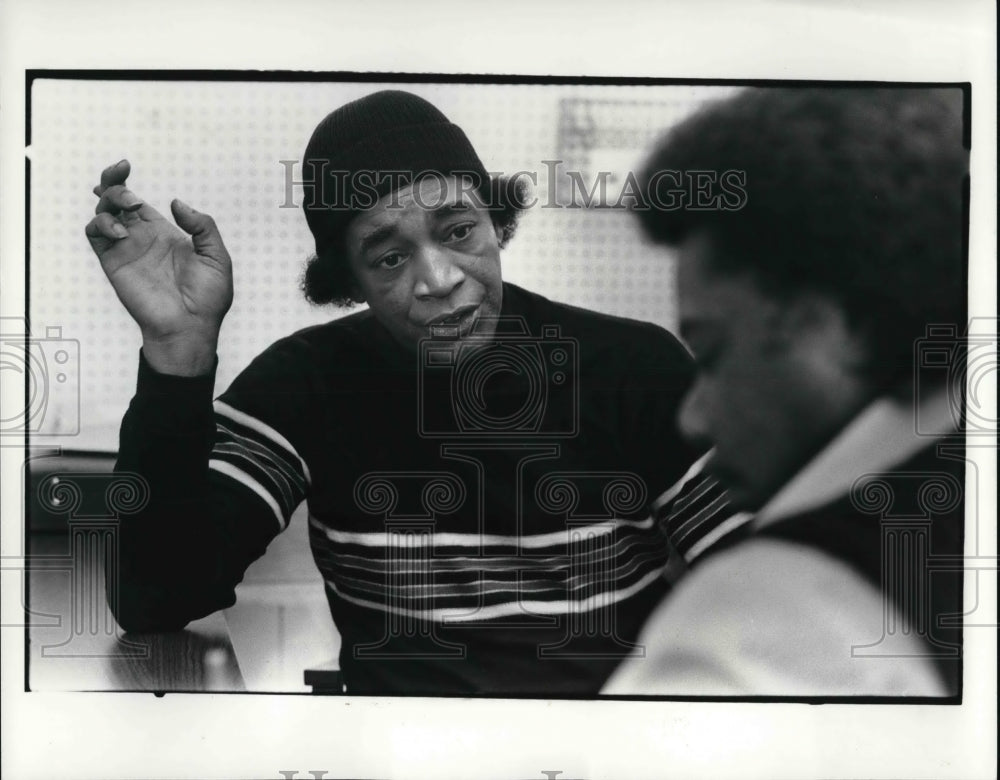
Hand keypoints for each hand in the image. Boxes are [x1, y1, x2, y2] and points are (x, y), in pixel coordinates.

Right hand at [85, 160, 233, 374]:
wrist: (191, 327)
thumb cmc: (208, 299)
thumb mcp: (217, 256)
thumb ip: (202, 226)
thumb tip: (176, 203)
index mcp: (164, 234)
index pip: (137, 202)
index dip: (124, 180)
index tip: (124, 165)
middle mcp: (141, 238)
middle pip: (114, 200)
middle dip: (113, 184)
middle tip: (130, 195)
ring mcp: (126, 250)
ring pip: (101, 213)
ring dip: (109, 202)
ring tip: (130, 210)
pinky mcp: (113, 263)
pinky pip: (95, 235)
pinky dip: (101, 224)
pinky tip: (122, 231)